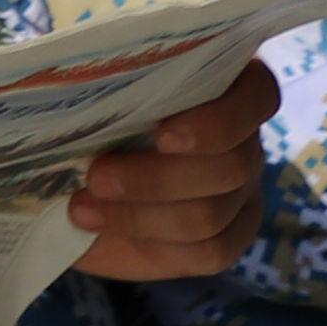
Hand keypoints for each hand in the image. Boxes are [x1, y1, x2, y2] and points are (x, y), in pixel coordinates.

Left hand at [67, 71, 277, 283]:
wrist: (83, 169)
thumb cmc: (95, 109)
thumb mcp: (97, 82)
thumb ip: (106, 75)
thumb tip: (69, 72)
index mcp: (229, 84)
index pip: (257, 94)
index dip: (218, 119)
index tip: (162, 133)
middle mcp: (246, 138)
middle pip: (231, 166)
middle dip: (157, 178)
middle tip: (95, 174)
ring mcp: (242, 192)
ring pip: (212, 215)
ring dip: (141, 215)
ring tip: (83, 206)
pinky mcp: (227, 237)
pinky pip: (209, 253)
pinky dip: (151, 246)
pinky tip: (100, 232)